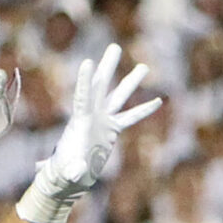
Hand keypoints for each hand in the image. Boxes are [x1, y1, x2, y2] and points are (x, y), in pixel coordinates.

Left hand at [20, 43, 159, 222]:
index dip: (85, 80)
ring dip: (131, 82)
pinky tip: (158, 101)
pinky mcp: (112, 130)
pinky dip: (143, 110)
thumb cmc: (64, 172)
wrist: (71, 176)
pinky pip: (131, 118)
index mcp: (79, 121)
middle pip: (101, 87)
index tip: (88, 62)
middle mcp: (92, 115)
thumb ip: (72, 169)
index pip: (83, 96)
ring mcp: (103, 120)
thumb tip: (74, 173)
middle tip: (115, 47)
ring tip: (143, 67)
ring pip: (119, 97)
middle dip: (108, 67)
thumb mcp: (67, 171)